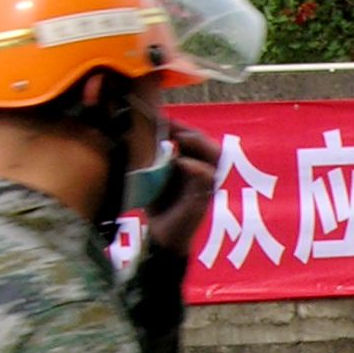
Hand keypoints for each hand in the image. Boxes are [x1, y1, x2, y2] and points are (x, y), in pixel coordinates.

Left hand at [145, 124, 219, 256]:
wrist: (162, 234)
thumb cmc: (158, 203)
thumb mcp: (152, 174)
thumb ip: (152, 156)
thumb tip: (138, 131)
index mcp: (193, 163)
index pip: (194, 137)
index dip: (181, 126)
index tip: (161, 118)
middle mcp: (204, 171)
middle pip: (207, 142)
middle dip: (190, 131)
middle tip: (172, 126)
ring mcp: (207, 184)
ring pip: (215, 156)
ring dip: (198, 144)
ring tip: (181, 138)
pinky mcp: (204, 197)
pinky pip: (207, 177)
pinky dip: (195, 167)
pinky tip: (180, 162)